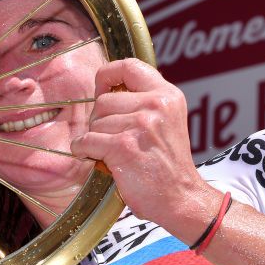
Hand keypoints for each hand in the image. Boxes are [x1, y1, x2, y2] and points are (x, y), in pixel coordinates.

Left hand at [70, 59, 220, 240]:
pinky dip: (84, 150)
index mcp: (167, 95)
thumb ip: (144, 101)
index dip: (107, 75)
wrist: (181, 198)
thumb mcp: (167, 121)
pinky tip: (95, 158)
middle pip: (104, 100)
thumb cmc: (167, 164)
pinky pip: (87, 140)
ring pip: (95, 122)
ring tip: (114, 153)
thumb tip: (106, 90)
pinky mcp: (124, 146)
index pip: (129, 66)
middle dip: (100, 121)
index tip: (101, 90)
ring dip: (96, 139)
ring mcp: (141, 124)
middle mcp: (156, 104)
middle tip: (114, 139)